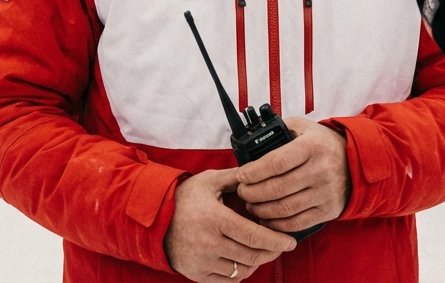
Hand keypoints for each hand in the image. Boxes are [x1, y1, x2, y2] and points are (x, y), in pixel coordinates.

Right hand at [165, 169, 295, 281]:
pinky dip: (240, 273)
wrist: (153, 218)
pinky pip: (228, 280)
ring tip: (262, 250)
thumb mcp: (209, 181)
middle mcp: (209, 243)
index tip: (291, 242)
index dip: (276, 241)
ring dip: (257, 262)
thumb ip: (236, 178)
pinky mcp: (197, 273)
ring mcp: (202, 261)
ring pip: (242, 270)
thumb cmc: (182, 197)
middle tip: (281, 245)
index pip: (254, 236)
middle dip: (271, 251)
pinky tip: (244, 261)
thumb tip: (261, 173)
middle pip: (252, 255)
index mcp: (215, 219)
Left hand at [235, 118, 349, 233]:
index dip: (254, 172)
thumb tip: (251, 140)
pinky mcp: (329, 210)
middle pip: (278, 188)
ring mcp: (326, 192)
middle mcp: (321, 170)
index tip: (241, 176)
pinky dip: (277, 224)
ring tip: (251, 204)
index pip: (276, 162)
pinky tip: (266, 219)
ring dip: (262, 210)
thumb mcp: (303, 127)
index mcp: (312, 146)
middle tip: (242, 192)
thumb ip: (278, 130)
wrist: (356, 161)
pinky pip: (298, 222)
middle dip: (253, 192)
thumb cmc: (322, 144)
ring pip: (285, 208)